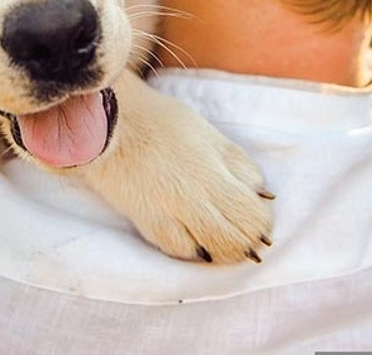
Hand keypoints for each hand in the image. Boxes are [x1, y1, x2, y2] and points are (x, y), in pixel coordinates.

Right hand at [79, 72, 274, 262]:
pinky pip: (177, 249)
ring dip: (222, 251)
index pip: (253, 215)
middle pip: (234, 239)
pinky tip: (195, 243)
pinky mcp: (146, 222)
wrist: (108, 123)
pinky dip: (192, 250)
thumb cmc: (160, 121)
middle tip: (247, 237)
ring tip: (224, 243)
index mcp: (214, 173)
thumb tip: (262, 194)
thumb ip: (238, 165)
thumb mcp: (209, 134)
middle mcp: (195, 199)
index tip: (259, 217)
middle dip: (246, 242)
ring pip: (209, 251)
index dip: (262, 222)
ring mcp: (169, 214)